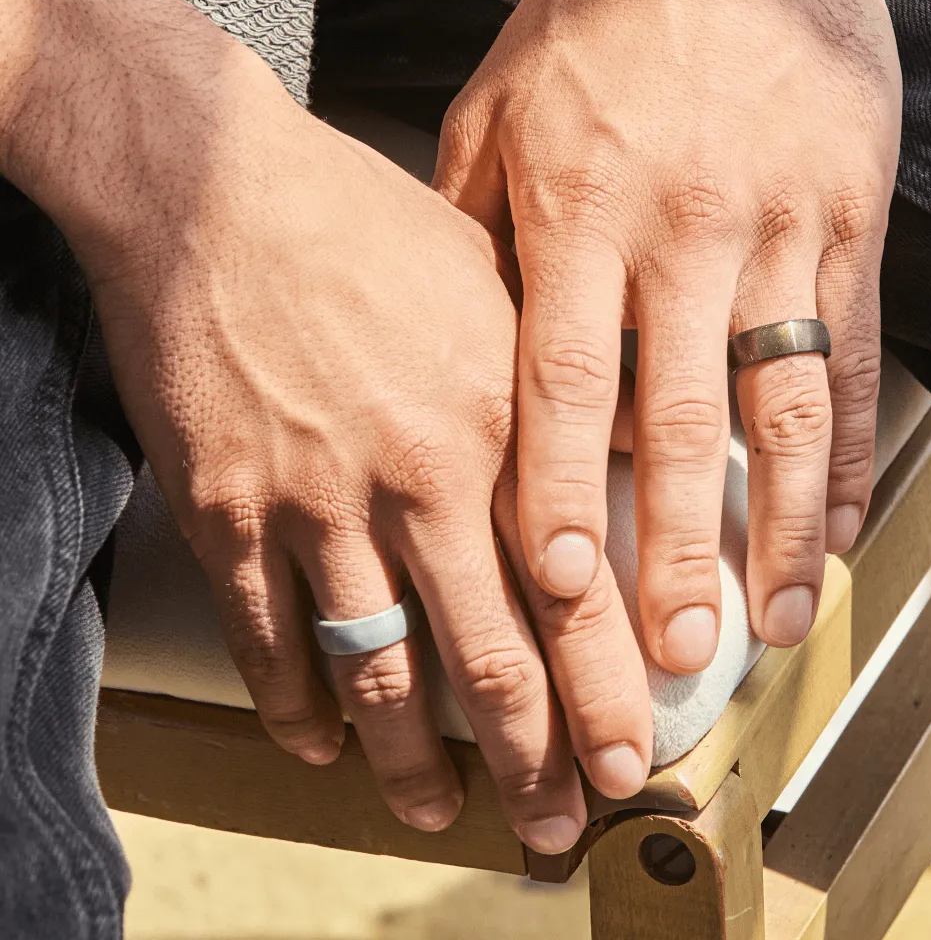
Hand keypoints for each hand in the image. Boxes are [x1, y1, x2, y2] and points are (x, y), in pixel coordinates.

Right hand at [0, 0, 653, 846]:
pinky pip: (269, 642)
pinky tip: (325, 745)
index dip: (608, 684)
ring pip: (379, 672)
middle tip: (559, 823)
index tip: (632, 747)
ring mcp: (315, 501)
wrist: (215, 191)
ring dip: (418, 761)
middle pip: (488, 654)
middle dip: (534, 757)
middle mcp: (415, 476)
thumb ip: (561, 386)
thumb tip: (624, 460)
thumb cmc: (360, 226)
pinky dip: (299, 709)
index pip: (571, 587)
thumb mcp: (497, 285)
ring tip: (445, 812)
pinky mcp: (227, 510)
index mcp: (496, 420)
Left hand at [435, 0, 900, 656]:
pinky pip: (857, 356)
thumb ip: (472, 237)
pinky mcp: (851, 219)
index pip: (562, 380)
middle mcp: (685, 228)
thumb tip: (445, 356)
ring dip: (780, 528)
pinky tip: (841, 527)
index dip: (559, 491)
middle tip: (667, 655)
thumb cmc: (596, 23)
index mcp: (582, 208)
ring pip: (784, 404)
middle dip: (675, 549)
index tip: (560, 590)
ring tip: (773, 622)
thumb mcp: (499, 114)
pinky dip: (851, 452)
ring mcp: (780, 226)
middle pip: (678, 419)